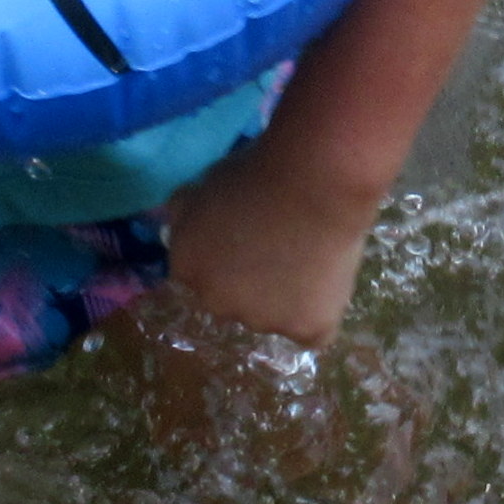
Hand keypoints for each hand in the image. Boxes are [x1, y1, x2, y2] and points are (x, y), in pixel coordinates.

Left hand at [161, 157, 375, 352]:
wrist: (315, 183)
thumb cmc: (260, 172)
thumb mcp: (206, 183)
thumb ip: (187, 211)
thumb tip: (175, 222)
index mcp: (187, 267)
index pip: (199, 275)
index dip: (226, 257)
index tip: (249, 237)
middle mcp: (216, 303)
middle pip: (232, 302)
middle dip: (251, 282)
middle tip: (280, 245)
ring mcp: (261, 321)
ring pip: (272, 317)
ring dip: (286, 297)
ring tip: (310, 254)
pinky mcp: (304, 329)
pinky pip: (311, 331)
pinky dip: (319, 312)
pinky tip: (328, 281)